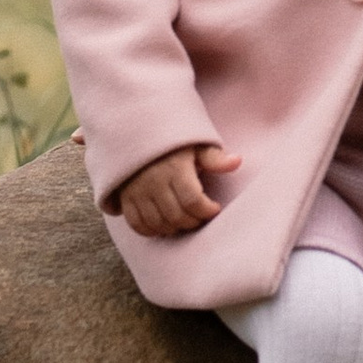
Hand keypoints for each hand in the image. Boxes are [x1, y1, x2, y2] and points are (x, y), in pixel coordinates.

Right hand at [117, 140, 241, 236]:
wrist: (137, 132)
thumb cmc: (173, 142)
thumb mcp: (196, 143)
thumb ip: (214, 157)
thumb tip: (237, 161)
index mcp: (175, 168)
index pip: (192, 200)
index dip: (207, 211)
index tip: (215, 208)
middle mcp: (154, 182)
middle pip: (176, 216)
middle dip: (193, 222)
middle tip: (201, 216)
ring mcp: (137, 192)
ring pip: (158, 223)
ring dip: (175, 228)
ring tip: (185, 220)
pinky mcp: (125, 198)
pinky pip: (137, 224)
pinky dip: (152, 230)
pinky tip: (164, 225)